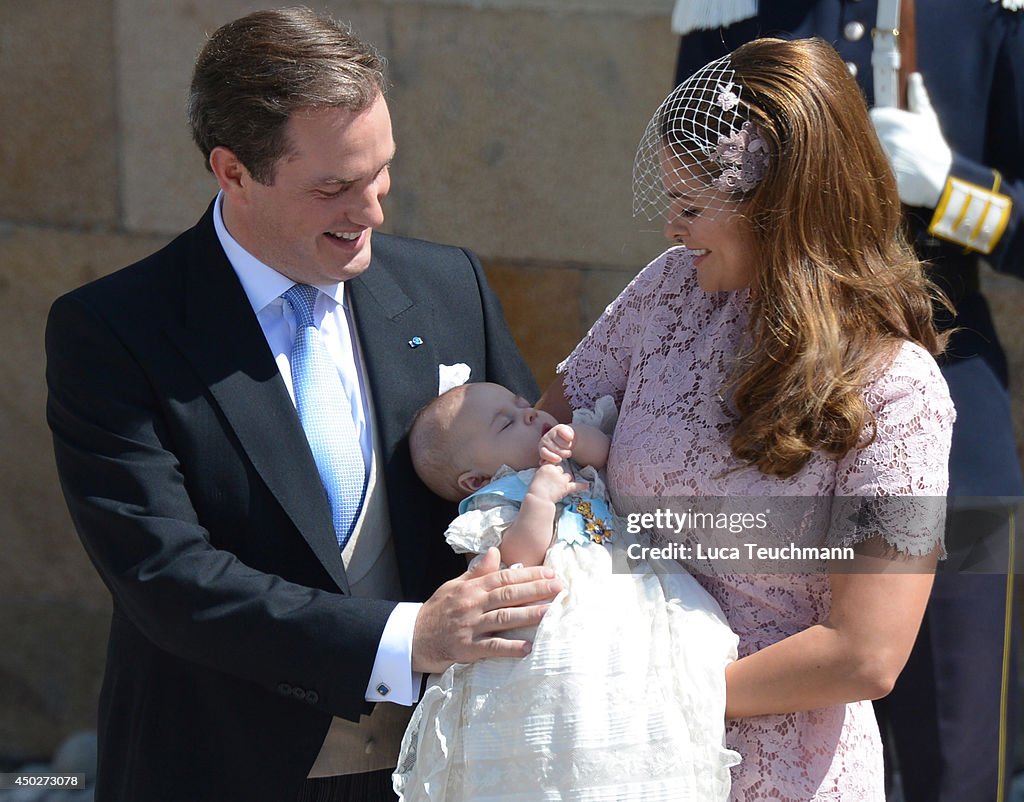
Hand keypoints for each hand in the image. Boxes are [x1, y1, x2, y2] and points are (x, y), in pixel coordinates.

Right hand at [411, 547, 563, 672]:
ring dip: (529, 615)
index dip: (529, 575)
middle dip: (536, 590)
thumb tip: (496, 552)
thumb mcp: (454, 585)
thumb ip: (477, 571)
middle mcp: (472, 604)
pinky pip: (492, 647)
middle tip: (559, 587)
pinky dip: (511, 648)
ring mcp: (470, 626)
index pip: (504, 577)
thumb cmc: (437, 611)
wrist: (412, 637)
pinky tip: (529, 647)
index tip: (550, 573)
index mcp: (472, 587)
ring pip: (504, 618)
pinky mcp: (466, 648)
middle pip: (508, 594)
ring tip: (551, 612)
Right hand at [527, 461, 587, 503]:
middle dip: (558, 475)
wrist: (538, 498)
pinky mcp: (566, 487)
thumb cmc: (534, 490)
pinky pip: (576, 485)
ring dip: (565, 480)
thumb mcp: (536, 477)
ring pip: (567, 476)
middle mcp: (556, 471)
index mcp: (547, 467)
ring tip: (559, 486)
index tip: (549, 475)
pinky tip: (587, 485)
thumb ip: (544, 474)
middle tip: (552, 483)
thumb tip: (548, 476)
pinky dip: (582, 486)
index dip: (551, 470)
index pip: (553, 464)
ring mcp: (562, 479)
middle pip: (561, 469)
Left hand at [539, 423, 574, 464]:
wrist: (567, 438)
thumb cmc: (560, 450)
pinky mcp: (559, 427)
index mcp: (542, 448)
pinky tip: (570, 439)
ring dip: (568, 446)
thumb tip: (541, 462)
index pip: (544, 453)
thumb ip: (549, 460)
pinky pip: (567, 435)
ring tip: (568, 446)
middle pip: (556, 450)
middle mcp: (544, 439)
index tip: (559, 459)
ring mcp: (551, 432)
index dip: (551, 457)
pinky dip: (570, 438)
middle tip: (567, 453)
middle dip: (563, 453)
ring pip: (563, 444)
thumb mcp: (555, 457)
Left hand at [869, 73, 951, 207]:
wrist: (939, 179)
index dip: (879, 123)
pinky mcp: (878, 175)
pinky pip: (865, 168)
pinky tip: (882, 170)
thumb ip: (917, 97)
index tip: (887, 130)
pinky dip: (869, 169)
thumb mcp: (928, 120)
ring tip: (890, 158)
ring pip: (864, 150)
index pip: (873, 116)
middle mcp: (888, 137)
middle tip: (888, 146)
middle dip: (873, 138)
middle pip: (866, 133)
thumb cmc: (933, 147)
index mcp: (897, 121)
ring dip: (870, 153)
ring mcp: (882, 157)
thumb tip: (913, 77)